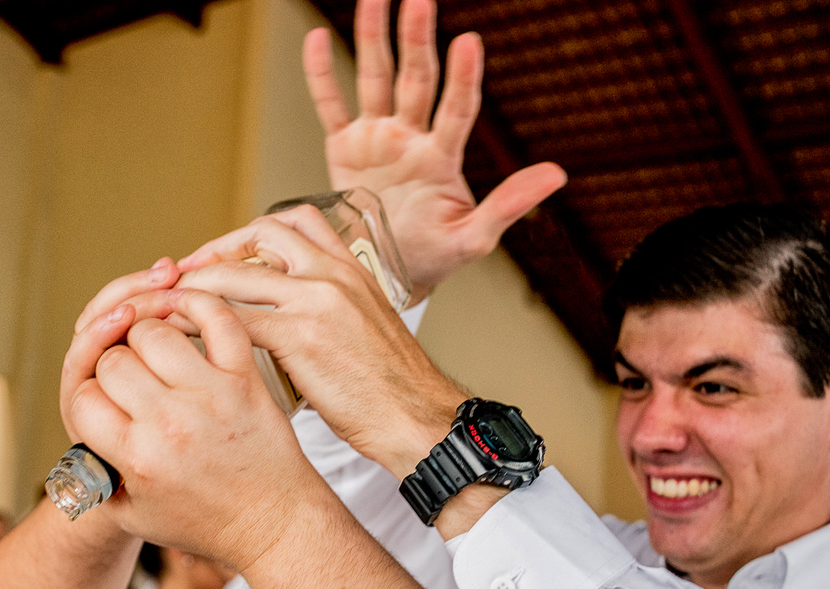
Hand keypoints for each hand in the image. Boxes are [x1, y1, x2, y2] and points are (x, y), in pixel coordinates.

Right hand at [61, 286, 332, 571]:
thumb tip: (71, 432)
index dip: (86, 393)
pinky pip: (215, 318)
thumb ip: (93, 474)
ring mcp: (210, 396)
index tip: (102, 401)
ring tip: (150, 347)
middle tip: (129, 376)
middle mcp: (170, 423)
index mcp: (136, 457)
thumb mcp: (132, 515)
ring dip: (145, 330)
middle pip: (112, 358)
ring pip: (152, 330)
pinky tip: (180, 303)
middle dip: (112, 362)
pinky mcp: (244, 379)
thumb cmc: (202, 522)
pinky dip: (194, 301)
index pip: (82, 396)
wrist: (272, 525)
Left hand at [176, 206, 465, 476]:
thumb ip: (332, 312)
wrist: (418, 419)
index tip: (222, 258)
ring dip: (195, 288)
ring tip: (171, 307)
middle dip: (215, 251)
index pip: (294, 223)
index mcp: (352, 270)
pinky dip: (200, 325)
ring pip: (235, 275)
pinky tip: (184, 337)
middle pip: (260, 235)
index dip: (249, 235)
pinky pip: (232, 319)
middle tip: (186, 276)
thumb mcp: (366, 330)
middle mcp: (334, 275)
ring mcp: (317, 301)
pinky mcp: (301, 336)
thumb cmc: (391, 391)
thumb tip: (291, 320)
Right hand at [304, 0, 565, 295]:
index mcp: (442, 158)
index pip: (457, 109)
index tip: (468, 43)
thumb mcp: (474, 238)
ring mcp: (377, 139)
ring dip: (375, 40)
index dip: (462, 78)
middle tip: (418, 0)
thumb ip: (509, 204)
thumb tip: (557, 174)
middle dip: (416, 40)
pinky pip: (331, 106)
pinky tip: (319, 39)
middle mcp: (411, 139)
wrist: (386, 273)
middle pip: (415, 80)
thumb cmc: (433, 257)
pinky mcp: (344, 149)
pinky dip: (322, 75)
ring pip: (375, 79)